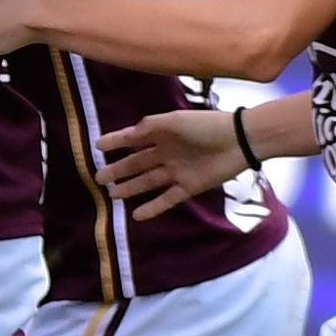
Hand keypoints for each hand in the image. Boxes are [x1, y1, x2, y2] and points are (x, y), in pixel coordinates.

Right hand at [96, 104, 249, 214]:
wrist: (238, 141)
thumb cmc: (205, 125)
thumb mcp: (174, 121)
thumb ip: (149, 127)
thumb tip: (127, 136)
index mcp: (163, 133)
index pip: (134, 138)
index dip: (116, 141)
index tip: (97, 147)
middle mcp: (167, 152)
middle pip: (138, 163)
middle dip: (119, 169)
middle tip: (99, 178)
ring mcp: (177, 171)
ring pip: (148, 181)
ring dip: (131, 187)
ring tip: (112, 194)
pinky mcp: (189, 187)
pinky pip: (167, 199)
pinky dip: (152, 207)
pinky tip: (136, 215)